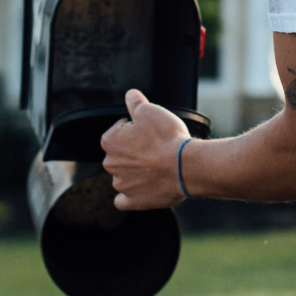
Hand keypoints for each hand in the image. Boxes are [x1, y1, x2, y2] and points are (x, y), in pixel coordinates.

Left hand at [101, 89, 192, 209]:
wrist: (186, 165)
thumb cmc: (168, 137)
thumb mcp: (151, 111)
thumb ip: (136, 103)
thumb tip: (130, 95)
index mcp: (109, 141)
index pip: (118, 130)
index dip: (135, 128)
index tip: (149, 131)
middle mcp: (110, 164)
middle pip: (120, 154)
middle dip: (134, 150)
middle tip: (155, 148)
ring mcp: (122, 185)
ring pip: (123, 176)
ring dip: (135, 172)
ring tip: (156, 167)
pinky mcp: (134, 201)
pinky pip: (124, 200)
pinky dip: (131, 196)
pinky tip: (142, 189)